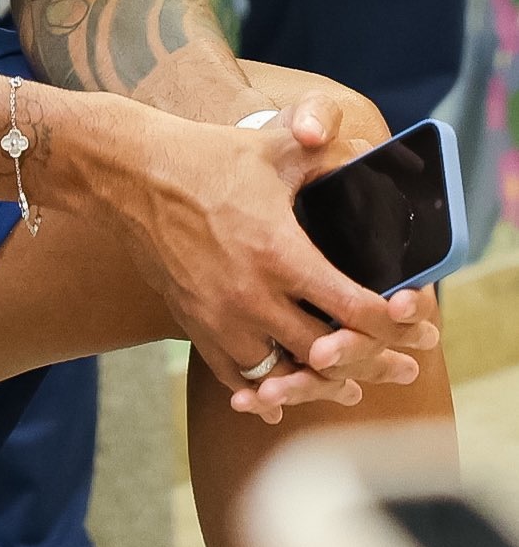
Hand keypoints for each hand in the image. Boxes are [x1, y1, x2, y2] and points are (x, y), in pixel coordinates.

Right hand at [98, 102, 437, 423]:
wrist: (130, 173)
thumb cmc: (205, 156)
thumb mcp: (272, 150)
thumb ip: (324, 156)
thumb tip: (370, 153)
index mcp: (279, 252)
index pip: (353, 307)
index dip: (394, 322)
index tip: (417, 322)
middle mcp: (252, 294)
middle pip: (328, 354)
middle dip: (372, 362)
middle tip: (404, 368)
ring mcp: (220, 316)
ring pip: (284, 377)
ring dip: (320, 385)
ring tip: (349, 386)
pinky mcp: (194, 324)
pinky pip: (236, 377)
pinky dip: (264, 391)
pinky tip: (281, 397)